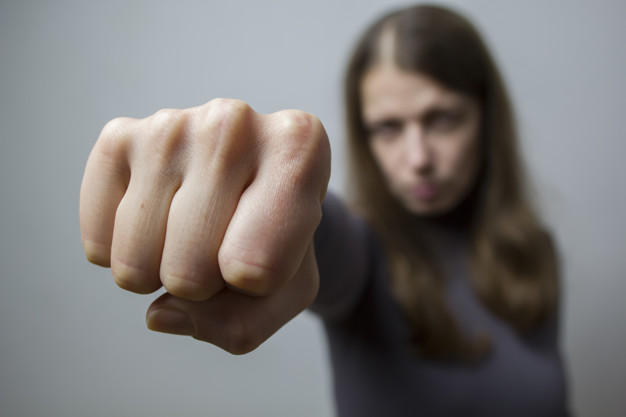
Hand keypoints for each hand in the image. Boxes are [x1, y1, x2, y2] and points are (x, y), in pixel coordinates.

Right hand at [80, 99, 330, 352]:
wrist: (248, 181)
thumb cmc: (277, 236)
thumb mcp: (288, 290)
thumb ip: (242, 324)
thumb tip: (159, 314)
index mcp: (299, 146)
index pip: (255, 267)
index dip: (257, 285)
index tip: (269, 252)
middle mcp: (233, 122)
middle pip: (189, 274)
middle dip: (204, 286)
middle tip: (223, 245)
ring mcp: (170, 125)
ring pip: (136, 263)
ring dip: (160, 272)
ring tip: (191, 234)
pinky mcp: (118, 137)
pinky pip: (97, 243)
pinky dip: (120, 255)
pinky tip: (155, 223)